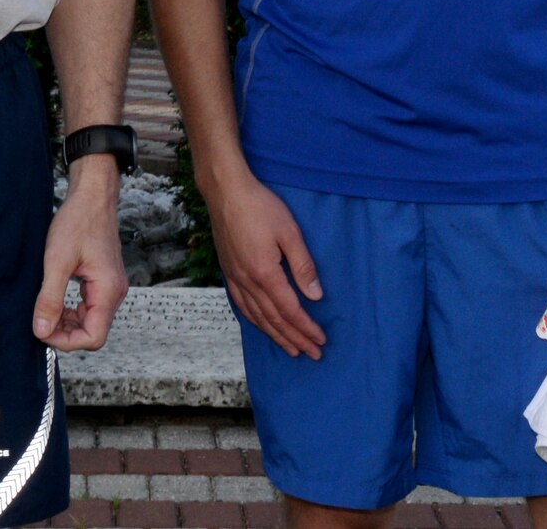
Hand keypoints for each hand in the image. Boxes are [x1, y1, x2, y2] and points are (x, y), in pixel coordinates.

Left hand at [33, 161, 128, 350]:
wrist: (92, 197)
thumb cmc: (78, 222)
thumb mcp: (57, 261)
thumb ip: (51, 299)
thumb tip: (42, 331)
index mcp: (108, 291)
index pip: (93, 337)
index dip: (67, 341)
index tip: (43, 329)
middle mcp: (115, 293)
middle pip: (93, 332)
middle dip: (66, 333)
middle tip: (41, 320)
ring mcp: (111, 287)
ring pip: (92, 321)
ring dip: (69, 322)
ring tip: (47, 310)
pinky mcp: (105, 281)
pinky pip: (91, 307)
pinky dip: (73, 310)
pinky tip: (57, 299)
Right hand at [209, 170, 324, 359]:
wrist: (225, 191)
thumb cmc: (260, 206)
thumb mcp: (289, 231)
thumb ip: (303, 265)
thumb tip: (315, 295)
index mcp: (264, 273)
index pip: (290, 310)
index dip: (306, 328)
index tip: (320, 341)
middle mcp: (247, 281)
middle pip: (273, 319)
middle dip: (295, 339)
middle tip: (312, 354)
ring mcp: (235, 277)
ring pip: (256, 316)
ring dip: (276, 335)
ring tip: (291, 349)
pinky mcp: (228, 271)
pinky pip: (241, 305)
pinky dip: (254, 321)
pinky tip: (261, 325)